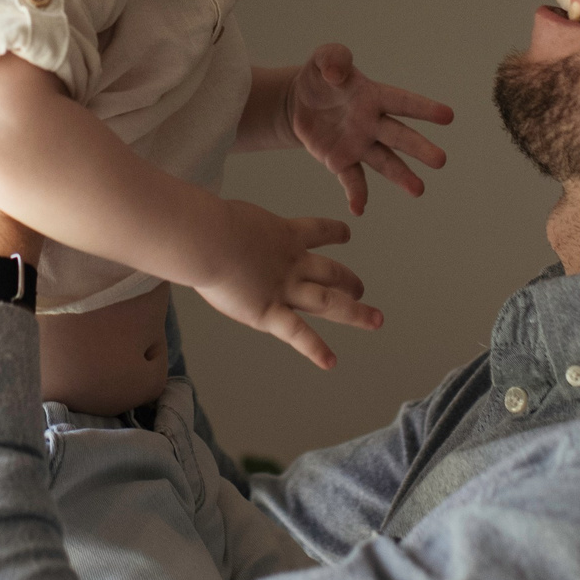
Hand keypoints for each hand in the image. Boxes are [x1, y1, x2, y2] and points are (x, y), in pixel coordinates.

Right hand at [193, 201, 377, 370]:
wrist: (207, 239)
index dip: (333, 231)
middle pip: (330, 272)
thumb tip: (207, 224)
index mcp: (283, 234)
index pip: (316, 230)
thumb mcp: (224, 217)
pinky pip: (298, 333)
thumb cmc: (205, 224)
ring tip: (374, 319)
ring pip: (328, 301)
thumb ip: (228, 227)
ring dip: (354, 311)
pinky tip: (330, 362)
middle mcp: (292, 262)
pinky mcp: (270, 312)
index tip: (346, 233)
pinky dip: (315, 349)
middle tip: (361, 289)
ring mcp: (285, 288)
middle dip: (348, 281)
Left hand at [287, 44, 454, 214]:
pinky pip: (352, 179)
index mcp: (373, 96)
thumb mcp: (323, 59)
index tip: (448, 116)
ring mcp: (359, 145)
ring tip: (418, 190)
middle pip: (399, 136)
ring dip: (400, 176)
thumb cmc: (320, 77)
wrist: (298, 102)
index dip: (423, 108)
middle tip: (440, 160)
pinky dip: (356, 194)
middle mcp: (372, 123)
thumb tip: (337, 74)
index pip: (402, 102)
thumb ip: (333, 57)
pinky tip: (358, 209)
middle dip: (419, 148)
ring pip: (384, 161)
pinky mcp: (341, 162)